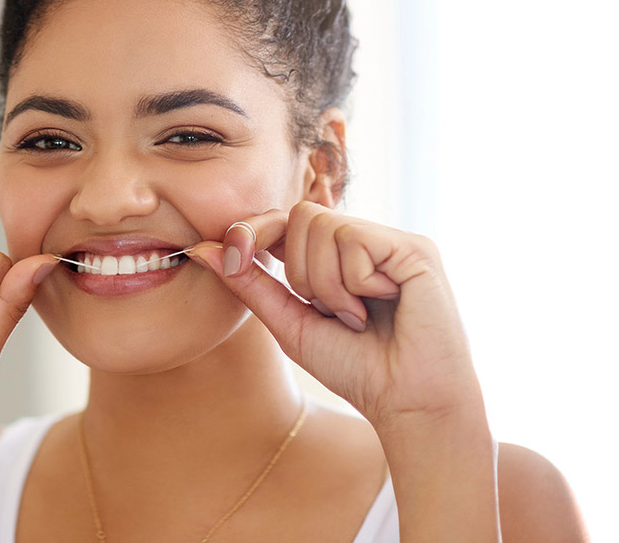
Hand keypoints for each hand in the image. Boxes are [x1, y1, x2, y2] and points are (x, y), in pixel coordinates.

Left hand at [186, 203, 483, 432]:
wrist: (408, 402)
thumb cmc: (357, 368)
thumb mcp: (290, 323)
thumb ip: (251, 284)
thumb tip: (203, 248)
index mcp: (338, 256)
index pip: (286, 219)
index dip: (255, 231)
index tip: (233, 256)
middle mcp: (366, 240)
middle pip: (300, 216)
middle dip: (299, 271)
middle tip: (331, 312)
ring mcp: (391, 241)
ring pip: (323, 226)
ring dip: (327, 284)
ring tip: (357, 315)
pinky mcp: (415, 247)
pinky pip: (354, 239)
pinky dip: (354, 282)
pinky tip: (382, 305)